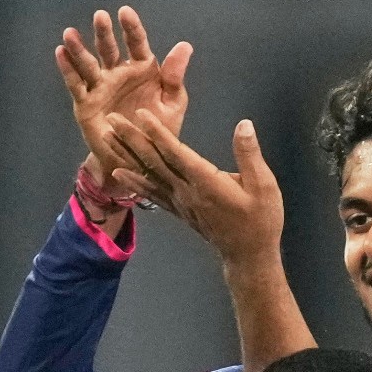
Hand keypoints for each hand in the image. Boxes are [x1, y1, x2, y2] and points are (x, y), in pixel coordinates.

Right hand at [55, 7, 192, 197]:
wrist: (142, 161)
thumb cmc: (159, 130)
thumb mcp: (172, 104)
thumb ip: (175, 77)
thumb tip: (185, 45)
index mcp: (142, 71)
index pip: (136, 44)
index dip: (131, 28)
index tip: (125, 12)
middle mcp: (119, 74)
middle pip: (110, 49)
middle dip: (104, 34)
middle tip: (100, 16)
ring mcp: (101, 87)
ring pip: (89, 64)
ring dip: (79, 49)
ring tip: (69, 34)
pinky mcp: (86, 103)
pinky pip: (76, 85)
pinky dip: (68, 70)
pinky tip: (61, 53)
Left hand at [108, 111, 283, 267]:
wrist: (248, 256)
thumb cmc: (260, 221)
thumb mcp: (264, 186)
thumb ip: (250, 155)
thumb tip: (244, 124)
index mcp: (207, 182)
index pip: (176, 154)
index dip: (158, 133)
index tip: (141, 115)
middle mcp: (186, 191)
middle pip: (155, 161)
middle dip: (133, 138)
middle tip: (112, 119)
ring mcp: (179, 202)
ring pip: (148, 175)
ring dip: (127, 155)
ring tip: (107, 138)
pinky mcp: (178, 210)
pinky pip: (152, 194)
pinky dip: (134, 182)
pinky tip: (119, 173)